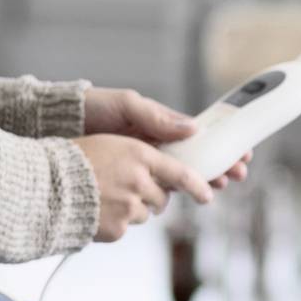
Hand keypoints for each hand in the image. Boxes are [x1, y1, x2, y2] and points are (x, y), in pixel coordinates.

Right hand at [76, 134, 220, 243]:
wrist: (46, 185)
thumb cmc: (74, 159)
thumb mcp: (111, 143)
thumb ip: (141, 157)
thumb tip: (164, 175)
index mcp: (139, 155)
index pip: (182, 174)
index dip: (198, 186)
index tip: (206, 195)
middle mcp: (139, 182)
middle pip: (162, 197)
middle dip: (151, 196)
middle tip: (128, 188)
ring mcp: (129, 207)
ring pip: (145, 213)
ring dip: (132, 208)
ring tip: (105, 196)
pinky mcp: (118, 228)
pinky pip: (126, 227)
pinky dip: (116, 221)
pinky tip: (97, 209)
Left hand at [82, 85, 253, 194]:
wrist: (60, 124)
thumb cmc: (93, 107)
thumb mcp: (126, 105)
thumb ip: (156, 117)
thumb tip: (192, 127)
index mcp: (160, 122)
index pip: (198, 135)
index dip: (221, 144)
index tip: (240, 153)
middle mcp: (156, 142)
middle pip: (195, 157)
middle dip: (219, 165)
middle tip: (237, 176)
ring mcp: (144, 160)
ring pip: (180, 173)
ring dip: (202, 180)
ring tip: (219, 187)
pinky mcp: (131, 176)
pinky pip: (157, 185)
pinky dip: (173, 190)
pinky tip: (184, 196)